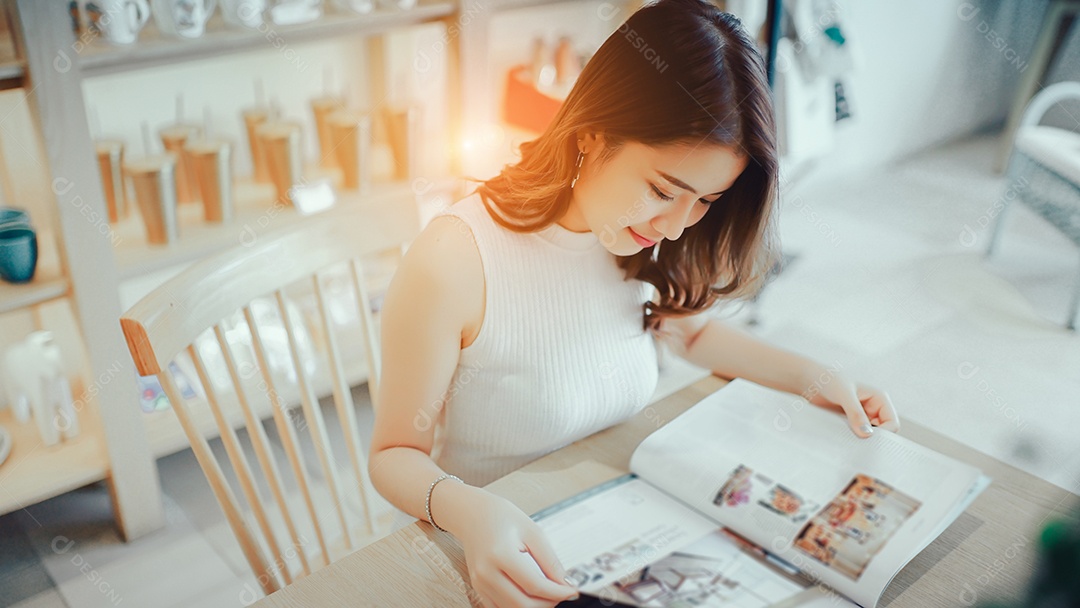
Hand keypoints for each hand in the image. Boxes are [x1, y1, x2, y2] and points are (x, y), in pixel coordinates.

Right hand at [447, 485, 578, 606]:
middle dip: (548, 603)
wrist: (472, 514)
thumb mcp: (532, 531)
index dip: (558, 592)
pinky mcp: (478, 588)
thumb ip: (550, 561)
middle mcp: (486, 573)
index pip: (534, 585)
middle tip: (563, 594)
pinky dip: (519, 607)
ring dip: (535, 607)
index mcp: (500, 554)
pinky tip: (533, 597)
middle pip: (523, 604)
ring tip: (550, 595)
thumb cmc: (502, 517)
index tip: (573, 591)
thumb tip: (566, 584)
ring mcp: (480, 583)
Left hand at [805, 374, 899, 437]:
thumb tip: (867, 433)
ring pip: (869, 436)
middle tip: (858, 445)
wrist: (810, 381)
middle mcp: (873, 409)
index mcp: (879, 399)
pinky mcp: (850, 423)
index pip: (892, 423)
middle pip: (883, 432)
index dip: (885, 434)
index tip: (868, 440)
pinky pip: (856, 436)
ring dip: (861, 440)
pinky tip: (842, 440)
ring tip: (848, 441)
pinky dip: (852, 440)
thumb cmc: (829, 381)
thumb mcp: (844, 395)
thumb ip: (856, 413)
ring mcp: (862, 417)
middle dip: (873, 439)